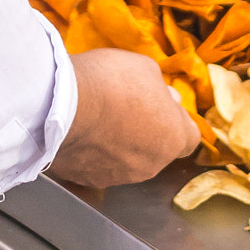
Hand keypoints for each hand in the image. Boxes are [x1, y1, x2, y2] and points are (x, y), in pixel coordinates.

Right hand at [50, 49, 200, 190]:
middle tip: (125, 107)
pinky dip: (94, 153)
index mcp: (174, 137)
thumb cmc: (109, 82)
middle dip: (147, 132)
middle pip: (157, 149)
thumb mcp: (146, 68)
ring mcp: (120, 177)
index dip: (175, 119)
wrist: (59, 105)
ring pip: (128, 161)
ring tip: (98, 119)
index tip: (160, 105)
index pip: (189, 136)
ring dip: (120, 144)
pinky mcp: (89, 181)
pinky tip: (82, 132)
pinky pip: (98, 167)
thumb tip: (167, 98)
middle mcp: (152, 165)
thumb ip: (161, 89)